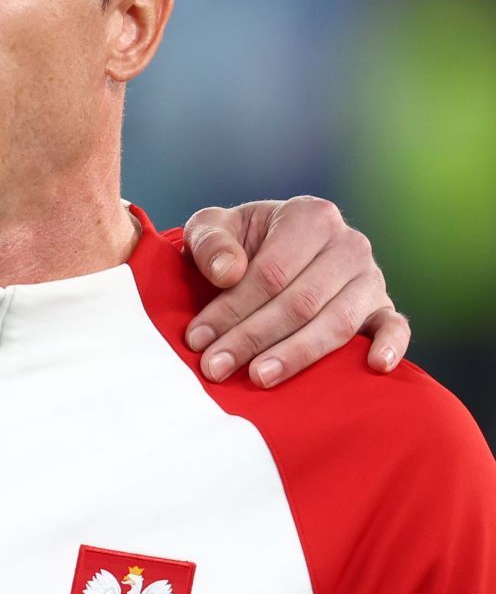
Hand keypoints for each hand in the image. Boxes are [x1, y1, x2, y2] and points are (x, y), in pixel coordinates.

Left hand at [182, 197, 408, 387]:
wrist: (268, 248)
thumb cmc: (238, 242)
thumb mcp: (212, 228)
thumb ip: (210, 242)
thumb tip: (227, 272)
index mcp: (310, 216)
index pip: (271, 272)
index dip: (232, 308)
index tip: (198, 338)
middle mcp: (348, 244)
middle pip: (300, 302)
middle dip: (252, 338)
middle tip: (216, 367)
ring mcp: (370, 277)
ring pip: (337, 322)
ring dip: (296, 354)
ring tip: (259, 378)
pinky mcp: (383, 306)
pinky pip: (395, 327)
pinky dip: (391, 346)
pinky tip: (375, 366)